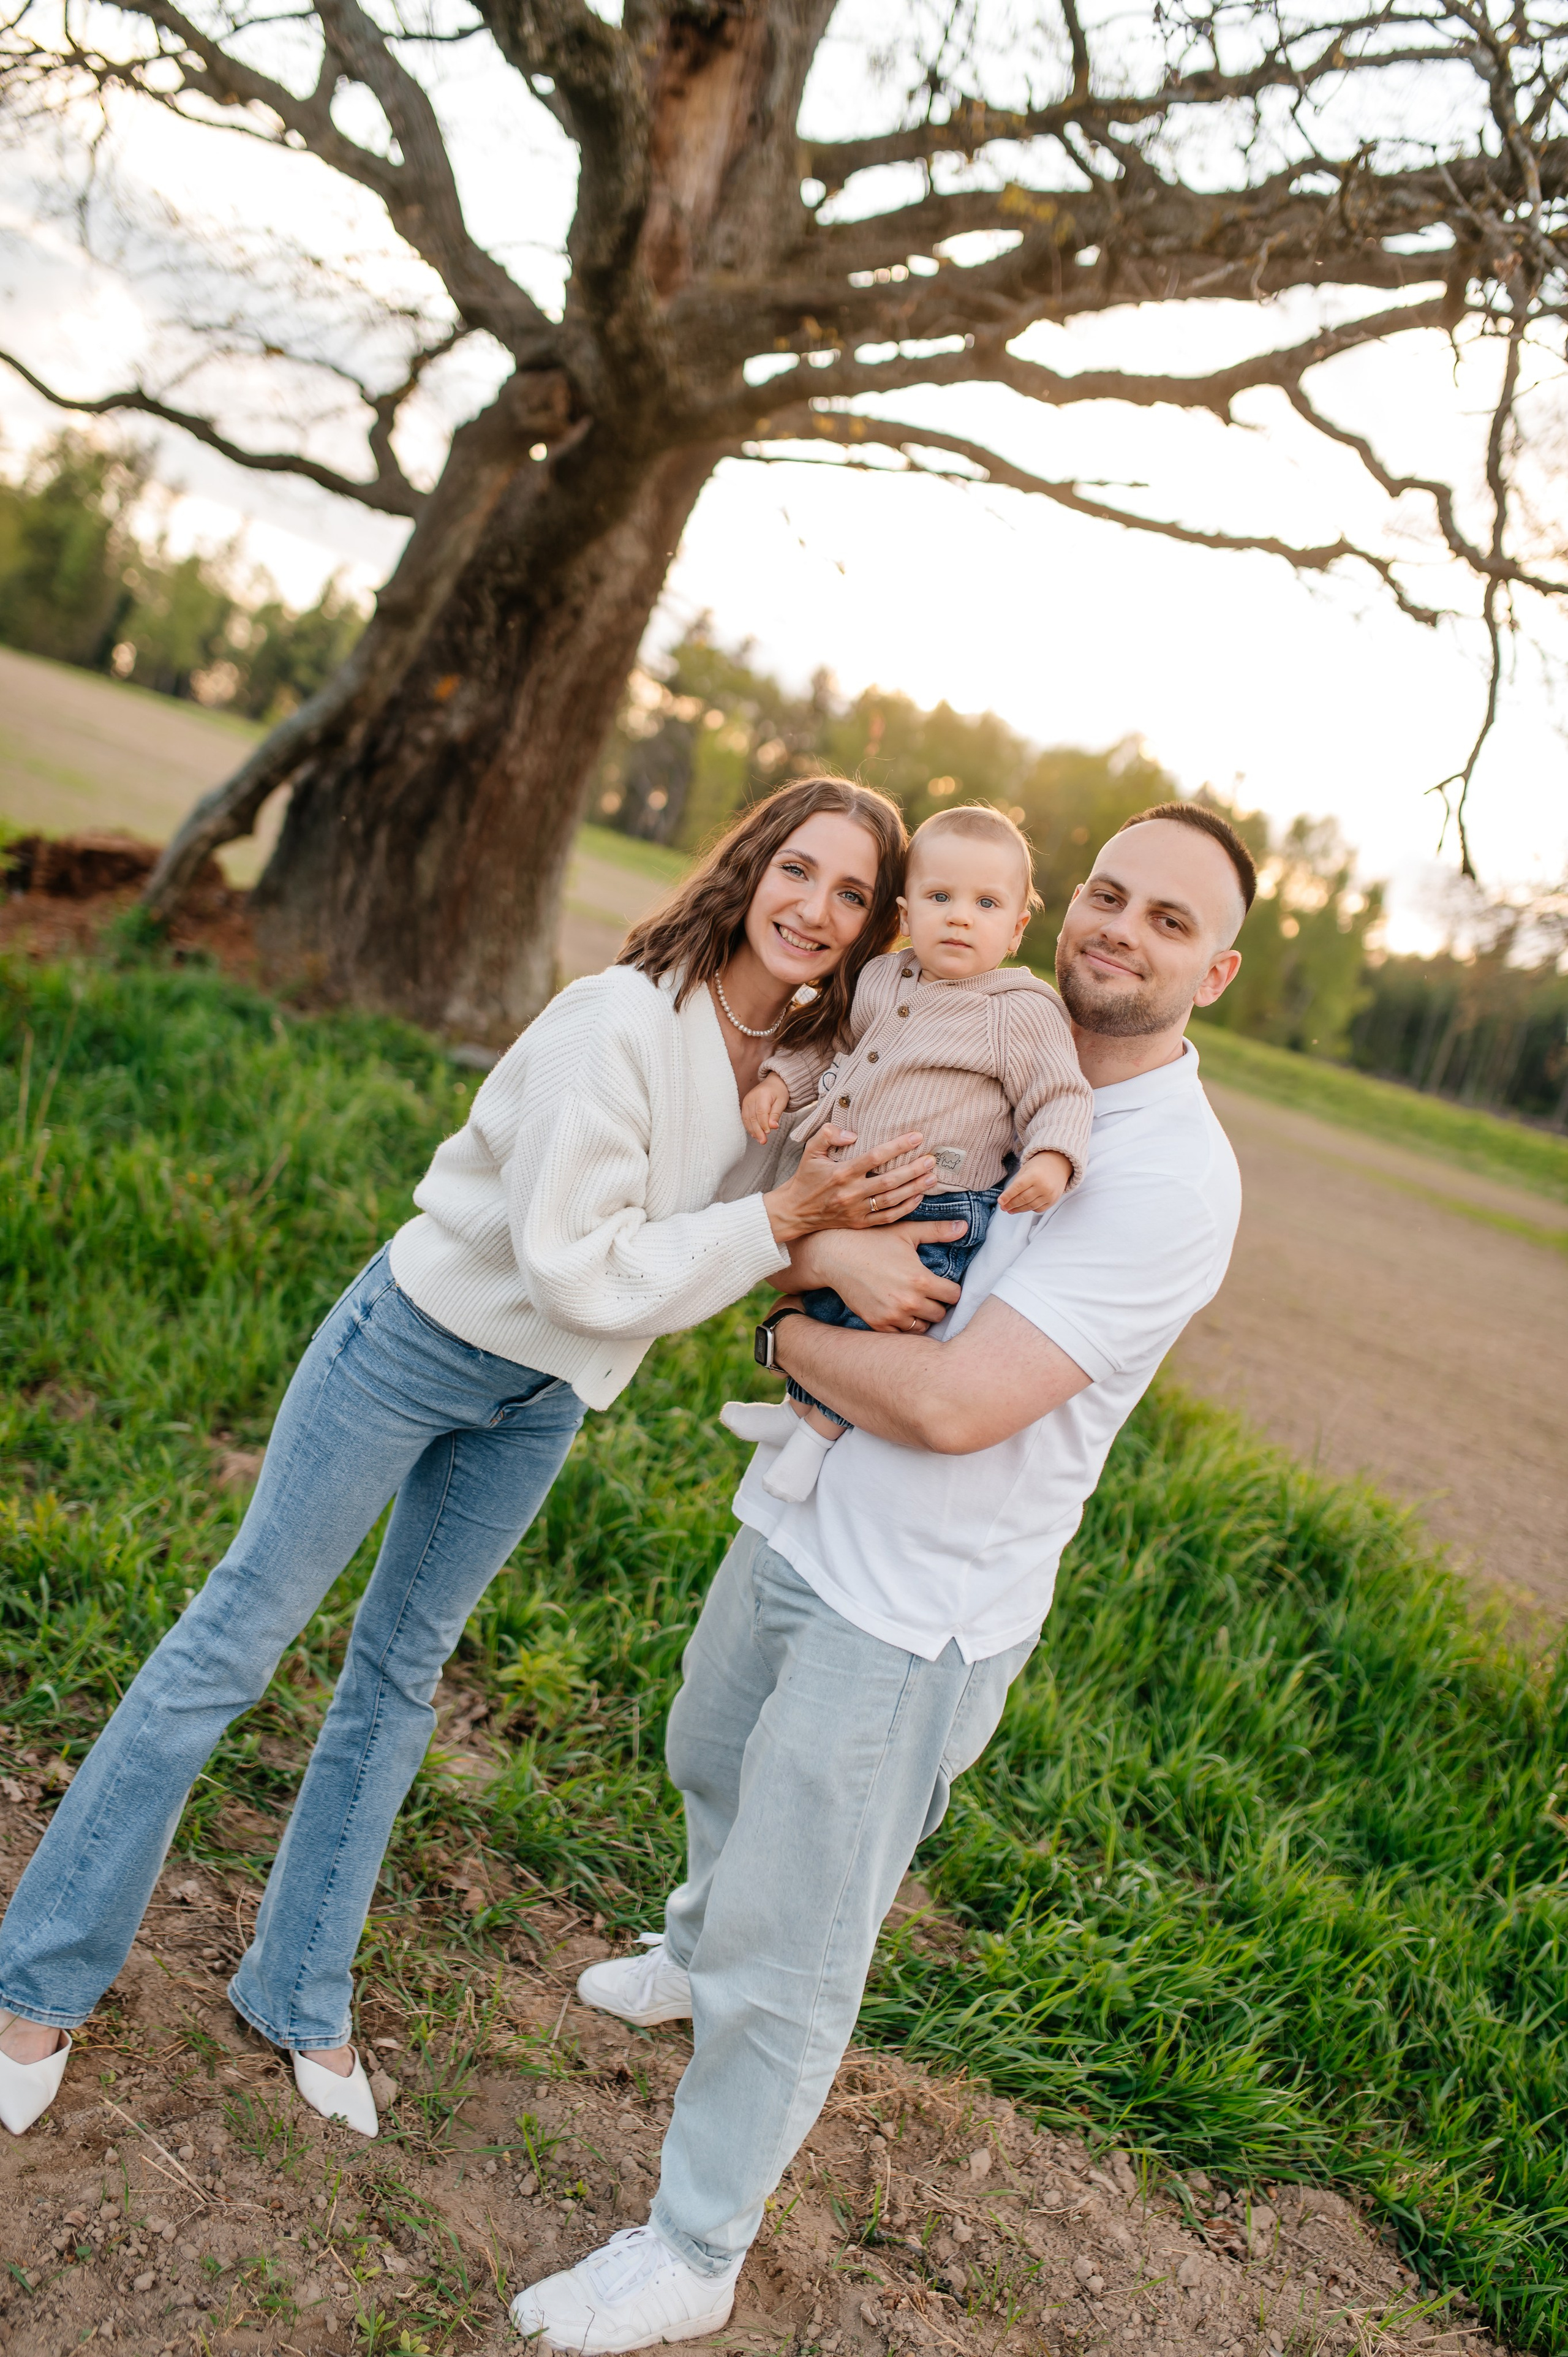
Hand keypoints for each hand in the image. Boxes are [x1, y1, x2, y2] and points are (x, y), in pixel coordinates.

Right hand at [741, 1072, 790, 1144]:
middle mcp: (751, 1097)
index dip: (763, 1124)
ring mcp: (746, 1101)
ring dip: (753, 1131)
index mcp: (762, 1095)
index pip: (761, 1112)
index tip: (768, 1132)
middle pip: (752, 1117)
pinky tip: (755, 1134)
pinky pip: (745, 1118)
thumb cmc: (779, 1092)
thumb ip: (776, 1114)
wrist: (773, 1083)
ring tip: (760, 1140)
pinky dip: (749, 1127)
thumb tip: (773, 1126)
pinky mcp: (744, 1105)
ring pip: (747, 1119)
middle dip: (758, 1131)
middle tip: (763, 1141)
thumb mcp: (782, 1102)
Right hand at [762, 1126, 934, 1244]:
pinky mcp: (860, 1223)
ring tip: (932, 1177)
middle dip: (913, 1170)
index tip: (917, 1137)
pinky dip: (905, 1208)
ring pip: (892, 1200)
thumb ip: (828, 1134)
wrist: (794, 1212)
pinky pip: (887, 1217)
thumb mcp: (810, 1151)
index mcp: (841, 1173)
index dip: (897, 1147)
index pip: (874, 1157)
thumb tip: (852, 1133)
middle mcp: (851, 1193)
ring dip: (915, 1188)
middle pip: (889, 1181)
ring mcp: (856, 1210)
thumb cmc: (805, 1178)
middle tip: (931, 1159)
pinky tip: (918, 1197)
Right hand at [791, 1222, 964, 1331]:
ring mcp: (892, 1315)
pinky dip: (903, 1324)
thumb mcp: (906, 1232)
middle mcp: (909, 1302)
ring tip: (915, 1303)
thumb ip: (937, 1231)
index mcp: (921, 1280)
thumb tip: (965, 1226)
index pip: (954, 1296)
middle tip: (929, 1293)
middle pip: (940, 1314)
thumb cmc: (872, 1241)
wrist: (835, 1256)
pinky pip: (901, 1333)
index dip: (951, 1289)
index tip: (944, 1284)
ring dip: (922, 1316)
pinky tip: (899, 1310)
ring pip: (922, 1327)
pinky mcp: (877, 1323)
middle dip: (938, 1303)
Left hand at [998, 1149, 1073, 1214]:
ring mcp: (1049, 1194)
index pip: (1018, 1188)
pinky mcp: (1053, 1200)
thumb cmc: (1039, 1166)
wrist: (1059, 1164)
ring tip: (1010, 1210)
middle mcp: (1043, 1186)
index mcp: (1034, 1175)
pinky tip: (1023, 1207)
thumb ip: (1016, 1184)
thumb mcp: (1025, 1169)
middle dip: (1011, 1204)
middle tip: (1003, 1207)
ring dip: (1018, 1209)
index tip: (1000, 1202)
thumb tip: (1006, 1199)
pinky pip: (1038, 1209)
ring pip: (1030, 1206)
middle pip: (1023, 1199)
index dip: (1008, 1196)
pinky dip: (1030, 1209)